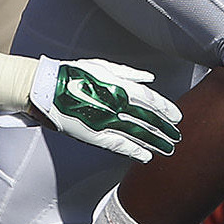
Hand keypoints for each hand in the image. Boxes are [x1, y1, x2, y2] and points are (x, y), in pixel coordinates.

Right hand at [28, 57, 181, 162]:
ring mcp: (106, 122)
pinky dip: (134, 152)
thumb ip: (129, 74)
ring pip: (137, 135)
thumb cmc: (74, 74)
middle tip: (176, 137)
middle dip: (164, 130)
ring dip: (155, 143)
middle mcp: (116, 105)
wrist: (46, 89)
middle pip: (148, 120)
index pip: (151, 101)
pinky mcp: (94, 135)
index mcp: (119, 86)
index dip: (166, 110)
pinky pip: (119, 146)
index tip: (177, 118)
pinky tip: (146, 157)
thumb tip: (149, 78)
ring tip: (168, 149)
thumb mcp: (103, 67)